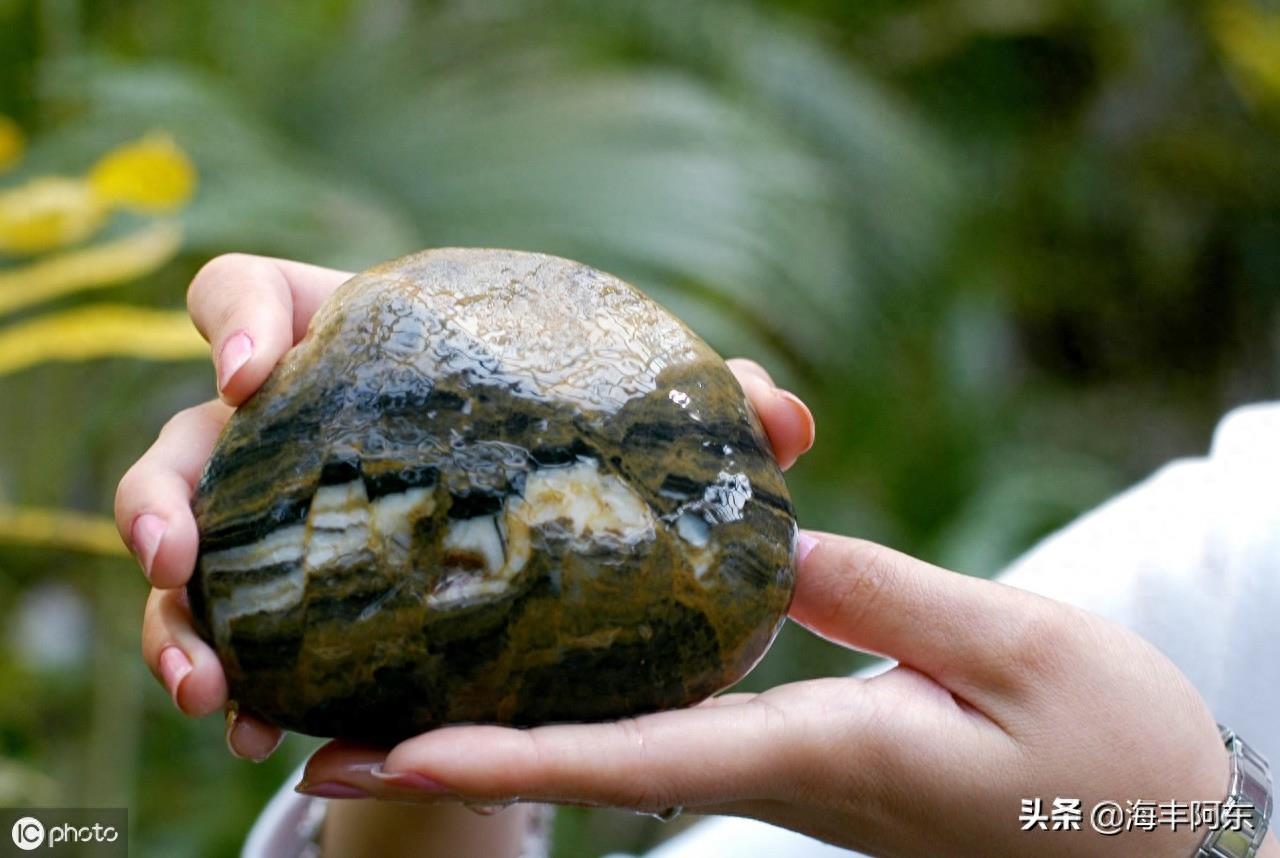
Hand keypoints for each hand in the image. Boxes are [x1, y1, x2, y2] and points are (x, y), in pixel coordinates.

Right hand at [112, 252, 816, 760]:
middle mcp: (285, 429)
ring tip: (207, 683)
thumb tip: (788, 423)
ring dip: (169, 616)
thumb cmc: (562, 451)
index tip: (255, 372)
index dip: (233, 321)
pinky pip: (220, 632)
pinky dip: (228, 678)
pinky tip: (261, 729)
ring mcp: (268, 517)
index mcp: (352, 348)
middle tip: (181, 550)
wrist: (522, 548)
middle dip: (160, 492)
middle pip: (182, 435)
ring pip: (179, 549)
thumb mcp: (619, 430)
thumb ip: (700, 415)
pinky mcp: (276, 598)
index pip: (249, 295)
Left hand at [302, 535, 1236, 856]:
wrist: (1161, 839)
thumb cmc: (1108, 753)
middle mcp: (776, 773)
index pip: (628, 763)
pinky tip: (568, 657)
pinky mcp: (814, 753)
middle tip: (336, 738)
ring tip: (410, 689)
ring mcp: (790, 770)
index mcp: (816, 756)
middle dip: (464, 757)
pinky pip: (682, 725)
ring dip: (516, 728)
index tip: (387, 757)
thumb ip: (881, 591)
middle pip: (593, 766)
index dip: (502, 759)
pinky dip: (600, 700)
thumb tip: (777, 545)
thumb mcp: (1006, 647)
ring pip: (626, 750)